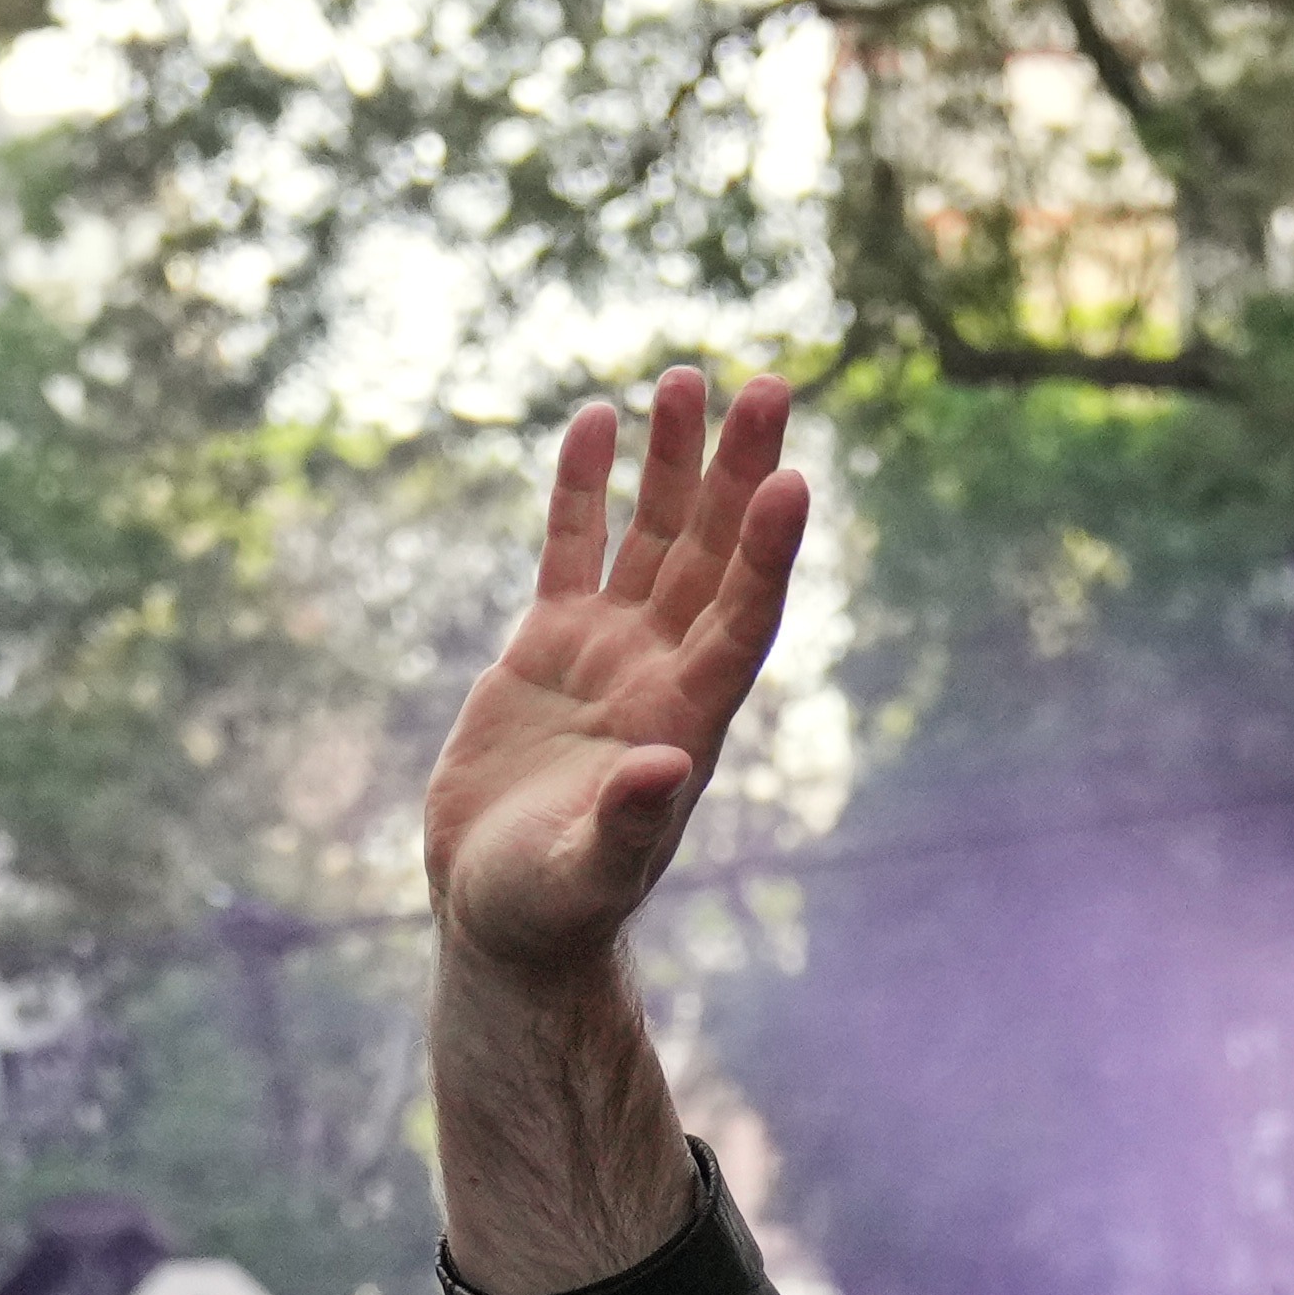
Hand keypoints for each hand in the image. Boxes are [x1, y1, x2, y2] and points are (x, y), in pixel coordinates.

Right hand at [423, 369, 807, 988]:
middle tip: (770, 385)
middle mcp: (660, 672)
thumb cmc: (547, 912)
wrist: (502, 916)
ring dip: (677, 463)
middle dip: (739, 472)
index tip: (791, 482)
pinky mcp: (549, 648)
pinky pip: (575, 550)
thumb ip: (624, 828)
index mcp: (683, 721)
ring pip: (654, 537)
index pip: (740, 621)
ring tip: (688, 379)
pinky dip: (588, 489)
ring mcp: (608, 654)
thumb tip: (662, 769)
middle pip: (713, 555)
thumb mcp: (581, 878)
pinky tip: (601, 420)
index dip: (766, 555)